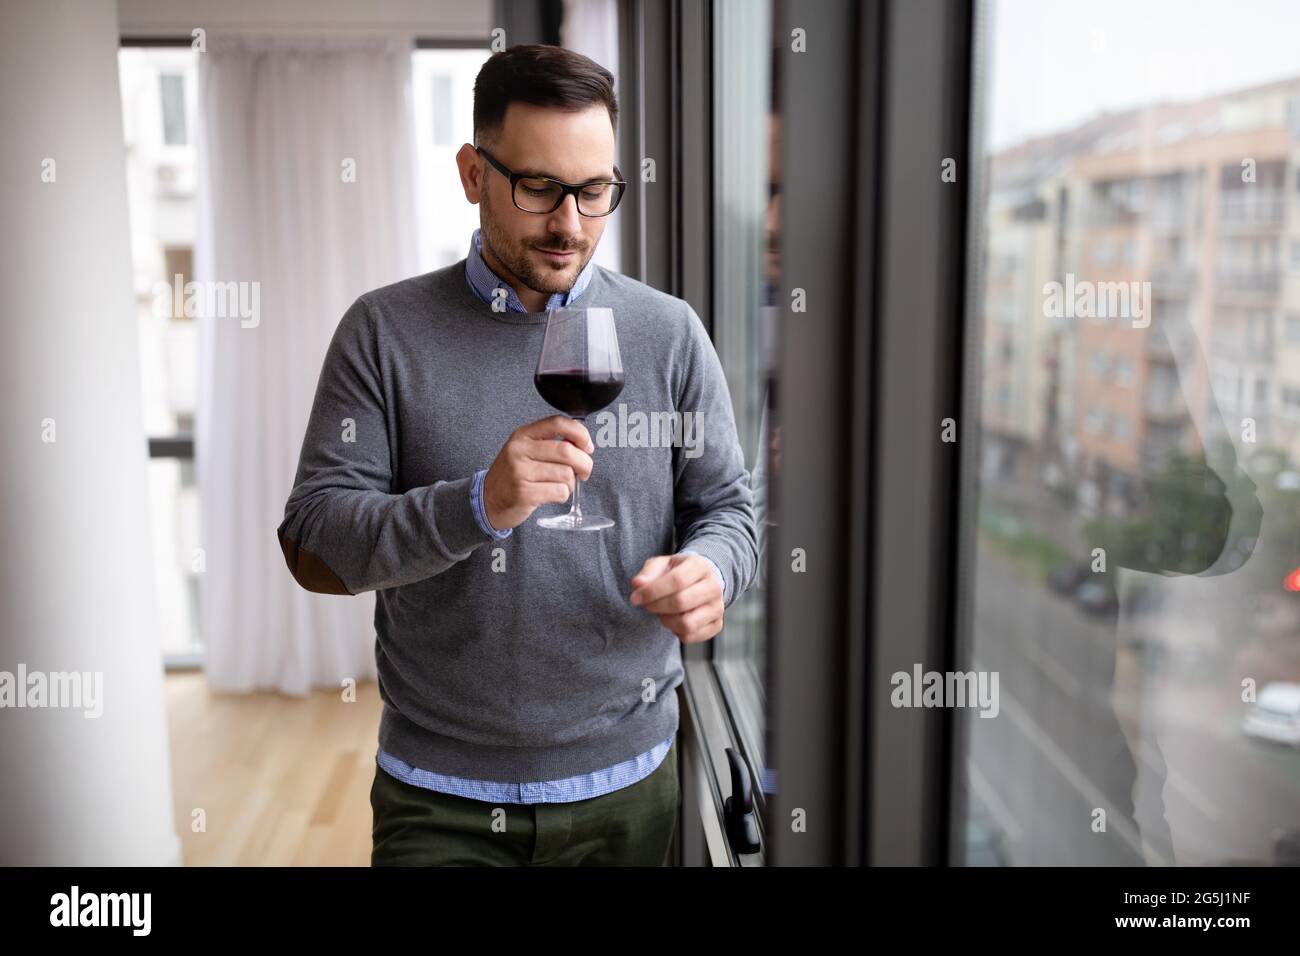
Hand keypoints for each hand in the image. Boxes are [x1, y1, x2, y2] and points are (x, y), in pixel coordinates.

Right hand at [482, 415, 593, 530]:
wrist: (488, 500)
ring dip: (570, 483)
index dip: (579, 433)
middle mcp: (519, 450)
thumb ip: (550, 444)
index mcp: (523, 435)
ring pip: (566, 474)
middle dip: (584, 463)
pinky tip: (550, 495)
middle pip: (566, 451)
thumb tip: (584, 445)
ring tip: (558, 485)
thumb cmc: (513, 475)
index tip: (587, 446)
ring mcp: (520, 472)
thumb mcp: (526, 451)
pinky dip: (562, 495)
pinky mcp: (524, 493)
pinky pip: (559, 492)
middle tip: (584, 472)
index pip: (558, 423)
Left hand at [629, 553, 723, 643]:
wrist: (700, 581)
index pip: (677, 580)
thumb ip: (648, 573)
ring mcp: (718, 607)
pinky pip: (690, 636)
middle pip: (681, 602)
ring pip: (687, 624)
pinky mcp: (717, 625)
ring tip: (662, 613)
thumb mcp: (661, 565)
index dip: (652, 591)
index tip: (636, 598)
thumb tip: (638, 584)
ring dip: (666, 621)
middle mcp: (714, 586)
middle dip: (656, 606)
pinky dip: (675, 632)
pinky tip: (673, 620)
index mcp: (700, 566)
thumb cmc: (677, 572)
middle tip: (647, 605)